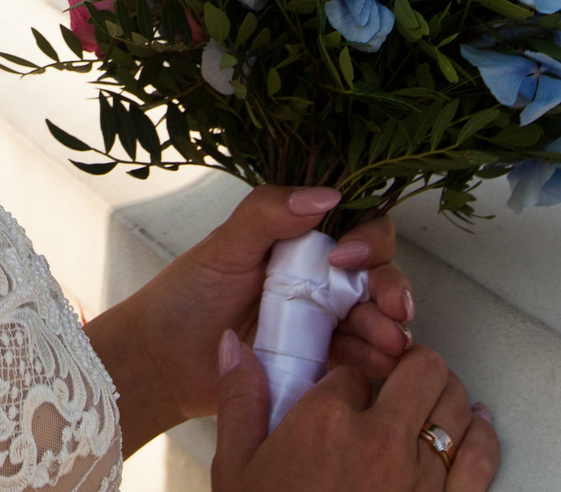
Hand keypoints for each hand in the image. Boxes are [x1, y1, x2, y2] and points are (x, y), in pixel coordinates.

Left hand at [84, 186, 415, 446]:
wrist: (164, 361)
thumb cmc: (188, 295)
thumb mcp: (224, 247)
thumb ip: (267, 214)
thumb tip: (325, 195)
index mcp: (301, 242)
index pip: (356, 229)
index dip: (367, 240)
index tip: (345, 257)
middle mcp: (319, 279)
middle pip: (376, 275)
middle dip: (393, 288)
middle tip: (396, 309)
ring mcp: (322, 322)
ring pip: (374, 319)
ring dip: (390, 329)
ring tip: (391, 344)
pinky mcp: (319, 363)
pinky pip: (358, 360)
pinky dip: (375, 363)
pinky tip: (380, 366)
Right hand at [211, 334, 499, 491]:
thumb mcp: (237, 468)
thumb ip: (239, 400)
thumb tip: (236, 345)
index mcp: (324, 422)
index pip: (352, 369)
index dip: (345, 378)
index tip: (341, 393)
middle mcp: (380, 442)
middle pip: (420, 368)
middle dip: (408, 365)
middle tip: (394, 379)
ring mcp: (420, 477)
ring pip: (456, 403)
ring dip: (443, 395)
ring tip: (429, 401)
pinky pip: (481, 456)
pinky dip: (481, 434)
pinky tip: (474, 424)